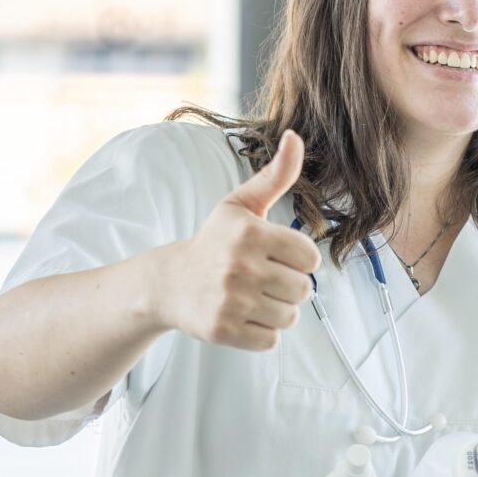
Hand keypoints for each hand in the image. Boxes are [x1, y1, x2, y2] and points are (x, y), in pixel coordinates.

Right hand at [153, 130, 321, 351]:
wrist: (167, 283)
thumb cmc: (214, 241)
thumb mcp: (240, 205)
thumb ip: (275, 174)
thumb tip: (295, 136)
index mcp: (249, 234)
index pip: (309, 257)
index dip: (298, 260)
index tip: (276, 256)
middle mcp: (239, 267)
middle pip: (303, 290)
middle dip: (289, 287)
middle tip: (262, 280)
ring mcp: (230, 301)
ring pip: (289, 317)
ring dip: (277, 311)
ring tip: (253, 298)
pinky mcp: (222, 330)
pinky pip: (270, 340)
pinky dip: (262, 332)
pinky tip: (243, 316)